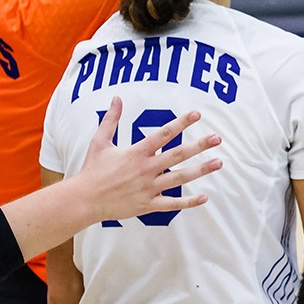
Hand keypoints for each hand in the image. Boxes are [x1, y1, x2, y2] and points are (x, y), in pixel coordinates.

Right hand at [73, 100, 219, 221]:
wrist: (84, 200)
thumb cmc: (92, 170)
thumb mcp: (100, 141)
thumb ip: (111, 119)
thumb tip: (116, 98)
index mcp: (136, 152)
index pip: (164, 134)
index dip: (181, 122)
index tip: (197, 114)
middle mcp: (146, 169)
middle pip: (178, 155)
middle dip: (199, 145)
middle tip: (217, 138)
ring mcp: (149, 188)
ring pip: (180, 178)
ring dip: (201, 170)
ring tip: (218, 163)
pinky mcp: (148, 205)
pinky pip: (172, 204)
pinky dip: (188, 202)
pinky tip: (204, 197)